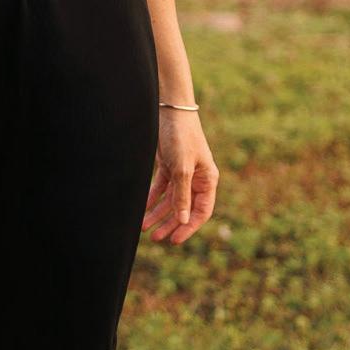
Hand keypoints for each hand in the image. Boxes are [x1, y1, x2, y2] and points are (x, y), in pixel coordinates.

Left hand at [141, 111, 218, 245]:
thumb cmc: (182, 136)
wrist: (170, 109)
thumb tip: (183, 221)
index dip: (189, 227)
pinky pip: (160, 189)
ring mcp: (182, 173)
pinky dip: (152, 199)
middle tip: (156, 238)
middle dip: (170, 224)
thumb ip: (182, 195)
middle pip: (184, 209)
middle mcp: (196, 178)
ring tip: (144, 228)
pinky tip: (142, 210)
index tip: (174, 240)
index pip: (201, 211)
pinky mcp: (168, 166)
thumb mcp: (182, 168)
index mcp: (207, 180)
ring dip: (158, 214)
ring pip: (170, 200)